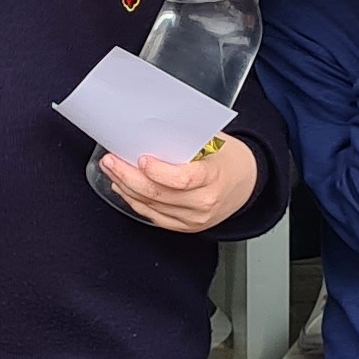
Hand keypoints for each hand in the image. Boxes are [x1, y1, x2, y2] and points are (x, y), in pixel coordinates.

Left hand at [98, 139, 259, 233]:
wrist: (246, 184)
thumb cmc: (228, 159)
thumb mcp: (215, 142)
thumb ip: (186, 139)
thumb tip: (151, 131)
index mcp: (214, 178)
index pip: (182, 179)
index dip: (158, 172)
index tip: (141, 159)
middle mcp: (203, 203)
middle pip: (159, 194)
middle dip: (128, 176)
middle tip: (111, 161)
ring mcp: (193, 219)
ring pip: (151, 206)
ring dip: (126, 188)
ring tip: (112, 171)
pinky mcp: (184, 227)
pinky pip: (153, 216)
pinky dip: (134, 202)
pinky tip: (123, 189)